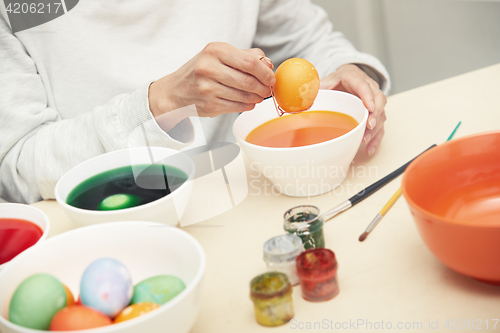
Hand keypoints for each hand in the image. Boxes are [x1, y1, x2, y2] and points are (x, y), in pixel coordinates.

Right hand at [148, 42, 274, 128]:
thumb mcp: (219, 55)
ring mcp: (207, 88)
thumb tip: (268, 64)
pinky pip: (236, 107)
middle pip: (248, 81)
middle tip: (267, 90)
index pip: (249, 62)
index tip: (271, 78)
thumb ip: (245, 56)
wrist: (176, 91)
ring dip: (256, 98)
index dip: (265, 73)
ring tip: (258, 96)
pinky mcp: (208, 105)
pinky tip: (248, 103)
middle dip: (263, 87)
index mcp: (214, 51)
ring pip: (243, 96)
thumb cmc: (202, 70)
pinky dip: (247, 106)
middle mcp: (208, 68)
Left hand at [319, 64, 386, 155]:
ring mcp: (374, 100)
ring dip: (375, 128)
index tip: (370, 107)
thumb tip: (305, 100)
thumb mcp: (324, 82)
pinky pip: (380, 125)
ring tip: (365, 139)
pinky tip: (369, 148)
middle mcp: (369, 87)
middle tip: (369, 126)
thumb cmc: (335, 81)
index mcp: (354, 78)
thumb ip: (315, 89)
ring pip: (382, 113)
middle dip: (376, 114)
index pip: (364, 86)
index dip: (368, 96)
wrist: (345, 78)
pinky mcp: (375, 112)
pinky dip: (376, 138)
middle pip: (379, 99)